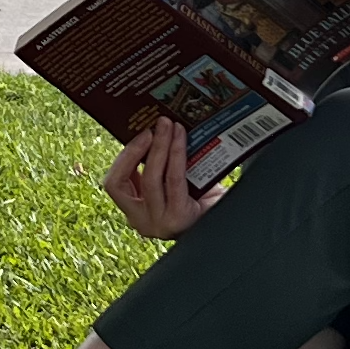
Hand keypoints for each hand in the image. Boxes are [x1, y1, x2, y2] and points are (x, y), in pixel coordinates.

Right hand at [101, 117, 213, 240]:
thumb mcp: (172, 185)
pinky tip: (183, 139)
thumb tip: (158, 131)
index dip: (124, 156)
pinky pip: (172, 179)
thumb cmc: (204, 201)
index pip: (115, 184)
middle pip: (123, 181)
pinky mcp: (177, 219)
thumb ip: (159, 168)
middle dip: (138, 148)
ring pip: (149, 178)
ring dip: (160, 147)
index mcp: (136, 212)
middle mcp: (141, 221)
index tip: (141, 133)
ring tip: (171, 127)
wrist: (233, 222)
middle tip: (157, 125)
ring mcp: (157, 223)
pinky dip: (176, 155)